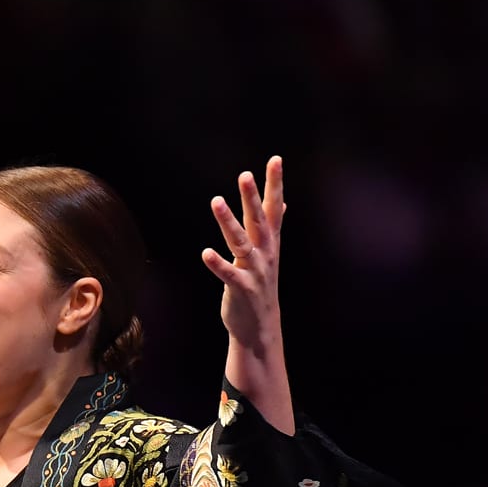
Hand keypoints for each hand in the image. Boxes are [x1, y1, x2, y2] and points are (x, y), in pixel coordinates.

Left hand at [201, 156, 284, 353]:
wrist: (260, 326)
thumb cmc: (260, 284)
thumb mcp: (269, 252)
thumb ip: (272, 226)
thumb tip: (282, 203)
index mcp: (270, 242)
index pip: (273, 207)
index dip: (275, 183)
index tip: (275, 160)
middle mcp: (265, 253)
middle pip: (259, 221)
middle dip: (253, 198)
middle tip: (245, 175)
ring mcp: (255, 271)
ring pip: (241, 242)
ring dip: (228, 222)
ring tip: (216, 201)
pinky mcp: (241, 289)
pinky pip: (229, 274)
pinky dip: (218, 264)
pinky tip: (205, 253)